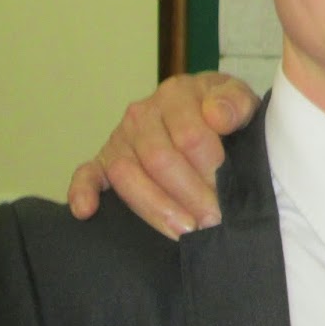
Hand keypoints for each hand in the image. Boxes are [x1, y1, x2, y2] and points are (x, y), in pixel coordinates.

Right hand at [66, 72, 259, 239]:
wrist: (212, 114)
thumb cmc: (226, 114)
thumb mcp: (241, 101)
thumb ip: (236, 103)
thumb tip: (218, 116)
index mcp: (177, 94)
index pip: (190, 136)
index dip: (211, 170)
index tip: (229, 194)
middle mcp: (143, 114)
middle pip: (160, 160)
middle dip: (189, 195)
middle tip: (213, 221)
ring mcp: (120, 138)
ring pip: (127, 174)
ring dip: (156, 207)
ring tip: (185, 231)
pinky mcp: (103, 160)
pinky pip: (87, 174)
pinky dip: (83, 192)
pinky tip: (87, 211)